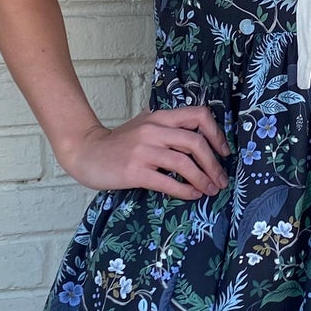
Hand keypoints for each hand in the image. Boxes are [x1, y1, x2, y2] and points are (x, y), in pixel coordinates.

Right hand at [57, 105, 230, 200]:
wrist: (86, 152)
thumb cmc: (119, 143)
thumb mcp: (145, 125)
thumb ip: (168, 128)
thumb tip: (202, 139)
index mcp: (160, 117)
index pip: (198, 115)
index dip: (216, 133)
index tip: (223, 152)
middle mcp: (153, 130)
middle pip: (196, 142)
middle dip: (214, 164)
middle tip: (221, 179)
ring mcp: (143, 150)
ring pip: (184, 163)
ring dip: (203, 179)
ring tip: (211, 190)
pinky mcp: (134, 171)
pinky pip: (167, 182)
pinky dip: (185, 190)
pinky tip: (193, 195)